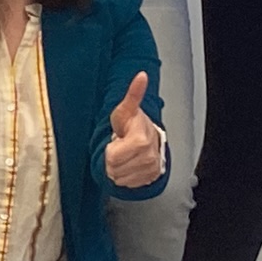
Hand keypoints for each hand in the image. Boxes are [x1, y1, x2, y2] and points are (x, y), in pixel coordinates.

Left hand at [101, 71, 165, 189]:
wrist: (150, 138)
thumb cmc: (133, 124)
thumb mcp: (126, 109)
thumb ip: (133, 94)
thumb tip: (141, 76)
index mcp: (141, 139)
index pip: (112, 157)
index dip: (110, 149)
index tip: (117, 140)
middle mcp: (148, 156)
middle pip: (114, 169)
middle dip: (113, 158)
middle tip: (121, 147)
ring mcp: (150, 168)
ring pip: (120, 178)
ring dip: (119, 168)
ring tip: (126, 155)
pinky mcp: (151, 178)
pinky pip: (128, 184)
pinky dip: (126, 176)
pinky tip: (130, 164)